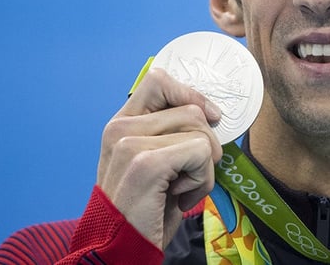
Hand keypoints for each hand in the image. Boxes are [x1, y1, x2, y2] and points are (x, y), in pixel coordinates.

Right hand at [97, 68, 222, 248]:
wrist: (121, 250)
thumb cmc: (144, 210)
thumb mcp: (154, 162)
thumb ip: (169, 132)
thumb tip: (209, 112)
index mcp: (120, 124)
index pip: (159, 80)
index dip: (191, 95)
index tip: (207, 119)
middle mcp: (119, 128)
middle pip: (191, 109)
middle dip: (204, 145)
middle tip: (185, 176)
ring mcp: (129, 144)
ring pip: (200, 132)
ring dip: (204, 168)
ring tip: (179, 190)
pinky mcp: (146, 163)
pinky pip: (201, 153)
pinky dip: (202, 180)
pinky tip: (180, 197)